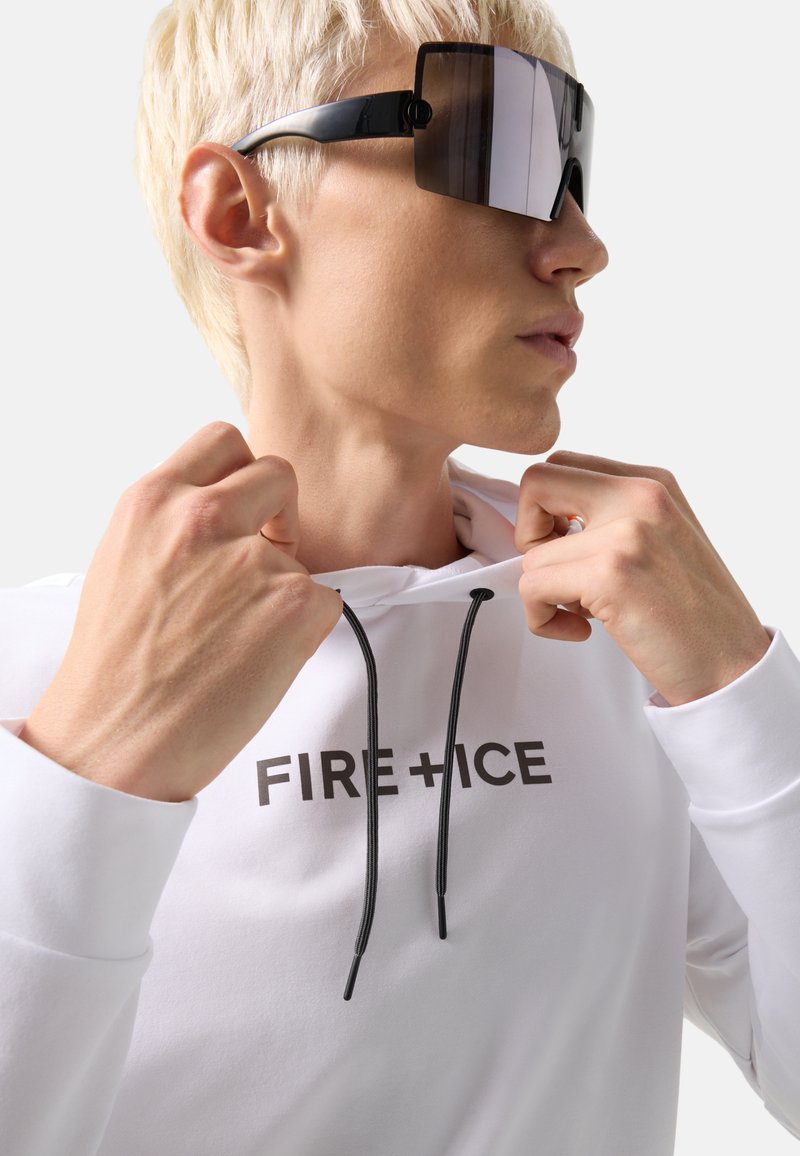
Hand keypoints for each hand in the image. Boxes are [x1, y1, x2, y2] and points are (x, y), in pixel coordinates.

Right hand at [20, 422, 342, 801]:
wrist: (116, 739)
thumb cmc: (115, 664)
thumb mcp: (124, 560)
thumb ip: (174, 522)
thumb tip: (224, 510)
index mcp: (154, 500)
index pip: (224, 440)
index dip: (241, 474)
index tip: (244, 506)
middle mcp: (204, 518)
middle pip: (278, 474)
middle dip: (278, 514)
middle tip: (262, 561)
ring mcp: (253, 559)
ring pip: (299, 555)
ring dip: (283, 588)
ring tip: (237, 639)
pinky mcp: (295, 604)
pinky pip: (325, 599)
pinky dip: (304, 629)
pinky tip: (260, 659)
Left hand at [514, 450, 770, 706]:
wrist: (733, 664)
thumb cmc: (694, 613)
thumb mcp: (661, 539)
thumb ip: (612, 517)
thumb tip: (545, 525)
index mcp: (652, 482)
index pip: (563, 466)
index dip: (545, 510)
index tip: (565, 548)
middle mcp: (640, 494)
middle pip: (535, 483)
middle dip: (528, 533)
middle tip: (557, 571)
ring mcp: (625, 531)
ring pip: (530, 554)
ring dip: (545, 593)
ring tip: (586, 612)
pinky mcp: (609, 574)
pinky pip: (532, 588)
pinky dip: (542, 618)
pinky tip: (582, 631)